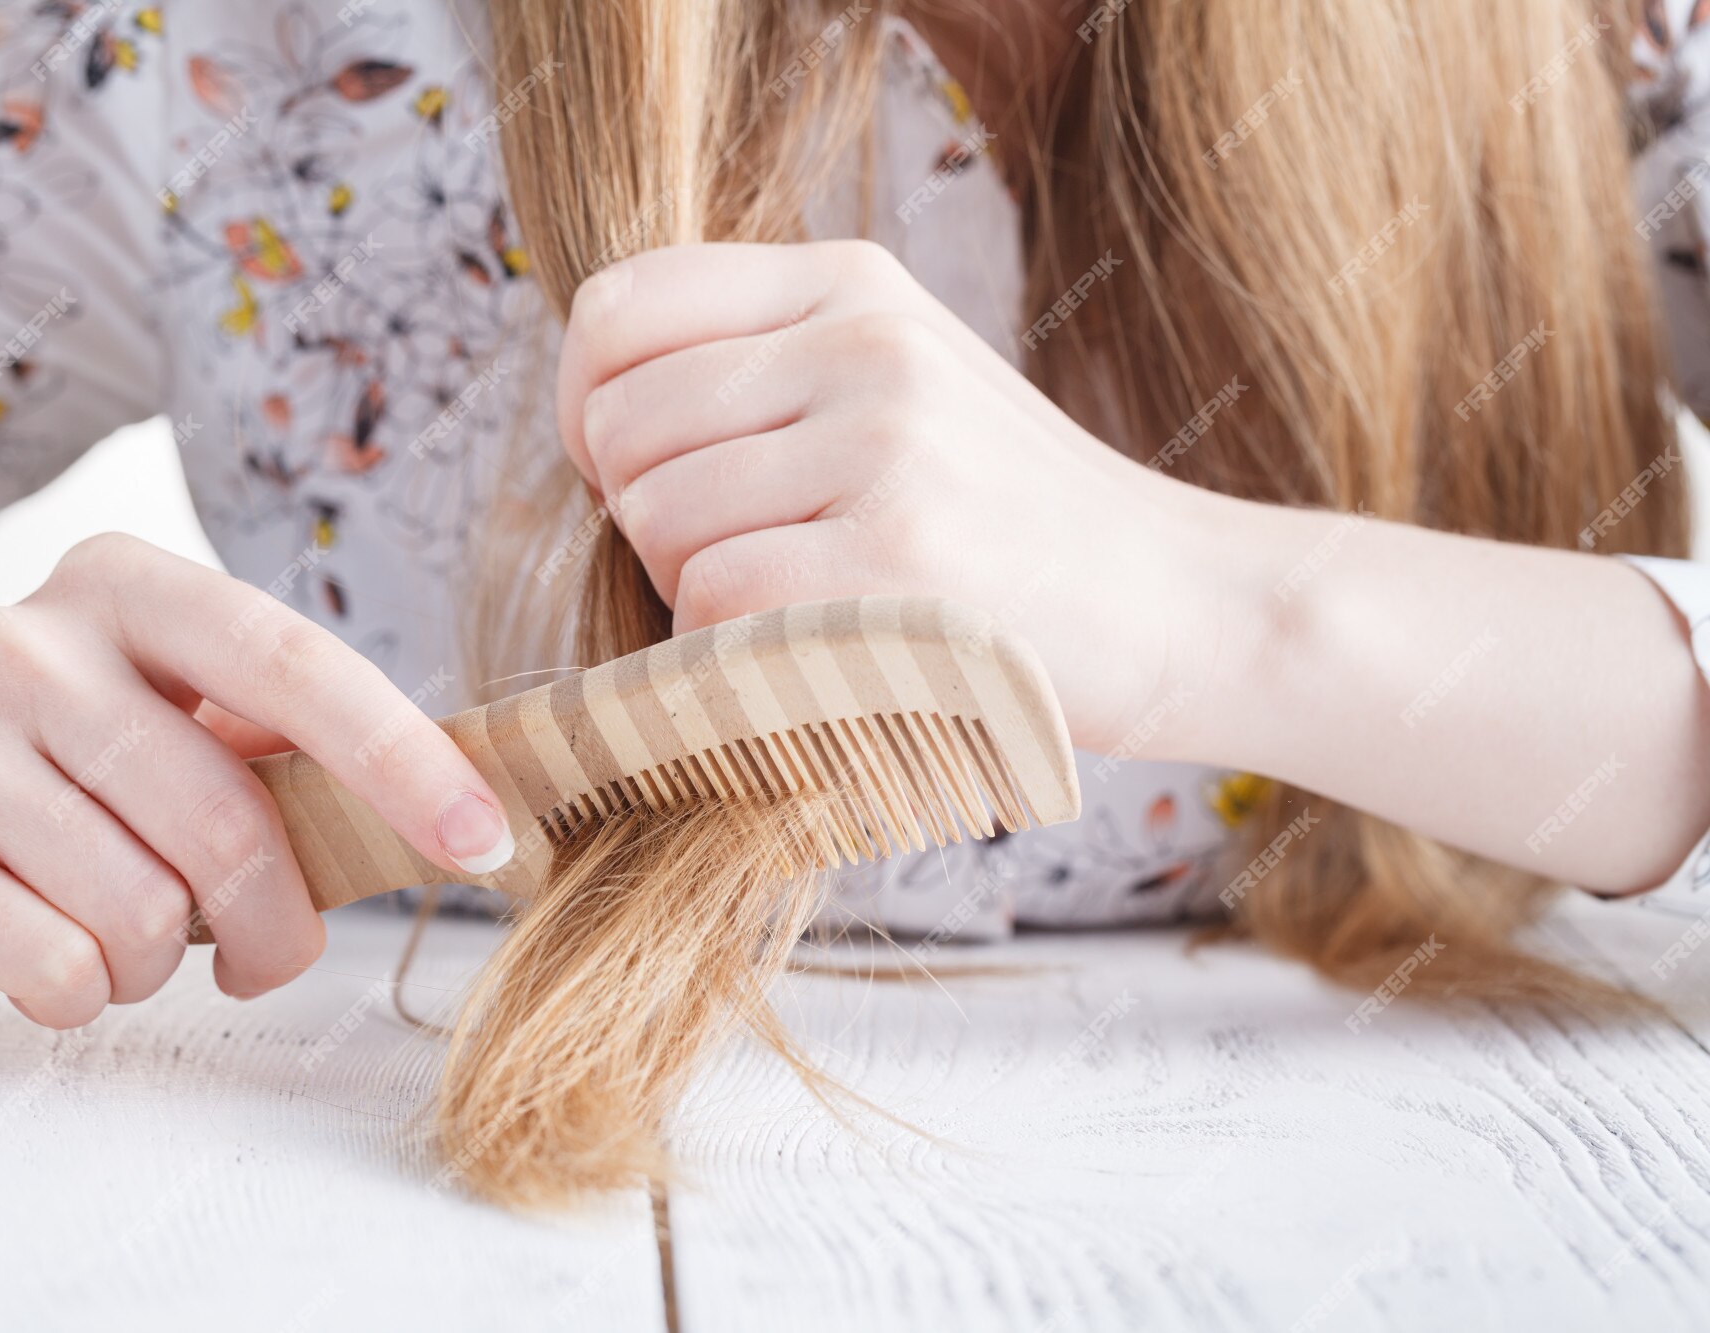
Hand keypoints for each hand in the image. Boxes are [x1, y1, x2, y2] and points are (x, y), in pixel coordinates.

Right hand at [0, 534, 513, 1026]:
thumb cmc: (78, 785)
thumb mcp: (181, 729)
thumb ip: (296, 756)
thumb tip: (466, 820)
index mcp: (127, 586)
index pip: (294, 663)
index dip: (400, 758)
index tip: (482, 841)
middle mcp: (26, 642)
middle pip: (225, 818)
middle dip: (278, 922)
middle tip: (265, 955)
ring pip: (141, 910)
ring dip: (164, 962)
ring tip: (126, 937)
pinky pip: (56, 968)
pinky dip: (84, 995)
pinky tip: (56, 960)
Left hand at [556, 240, 1234, 750]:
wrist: (1181, 603)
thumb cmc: (1012, 523)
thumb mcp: (898, 388)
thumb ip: (761, 374)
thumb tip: (594, 428)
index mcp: (849, 283)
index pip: (614, 309)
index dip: (586, 411)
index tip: (634, 480)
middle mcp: (863, 340)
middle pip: (620, 429)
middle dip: (645, 523)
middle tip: (741, 564)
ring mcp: (886, 441)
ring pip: (657, 522)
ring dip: (691, 596)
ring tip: (795, 610)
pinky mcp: (901, 555)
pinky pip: (714, 601)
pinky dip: (732, 654)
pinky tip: (811, 658)